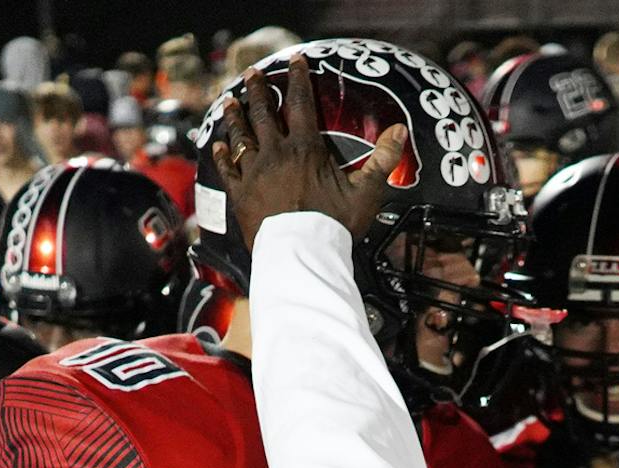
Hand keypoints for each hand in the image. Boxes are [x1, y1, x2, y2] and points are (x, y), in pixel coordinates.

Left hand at [209, 54, 408, 249]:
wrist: (301, 255)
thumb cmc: (334, 226)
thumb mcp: (365, 192)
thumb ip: (383, 160)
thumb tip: (400, 131)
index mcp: (305, 149)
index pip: (301, 103)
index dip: (298, 79)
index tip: (295, 61)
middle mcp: (276, 154)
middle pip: (264, 113)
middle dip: (259, 90)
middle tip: (252, 73)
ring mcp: (255, 173)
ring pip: (242, 136)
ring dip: (236, 116)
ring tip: (231, 100)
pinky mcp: (241, 195)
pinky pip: (228, 169)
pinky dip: (224, 155)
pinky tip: (218, 144)